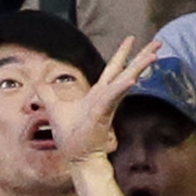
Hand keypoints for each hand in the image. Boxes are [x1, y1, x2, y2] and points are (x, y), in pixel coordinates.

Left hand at [39, 37, 162, 167]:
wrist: (77, 158)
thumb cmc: (71, 136)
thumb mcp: (55, 108)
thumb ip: (48, 93)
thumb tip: (38, 81)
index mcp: (98, 93)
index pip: (112, 69)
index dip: (122, 53)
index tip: (132, 38)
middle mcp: (106, 96)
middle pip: (126, 70)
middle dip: (141, 55)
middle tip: (158, 43)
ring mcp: (106, 104)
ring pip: (125, 80)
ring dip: (139, 67)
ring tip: (154, 55)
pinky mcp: (102, 114)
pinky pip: (113, 97)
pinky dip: (121, 88)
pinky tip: (132, 79)